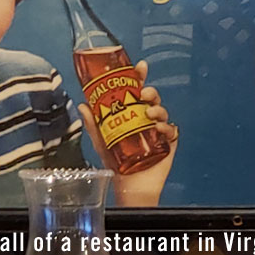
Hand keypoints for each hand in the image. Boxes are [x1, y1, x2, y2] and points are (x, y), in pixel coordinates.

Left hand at [78, 60, 178, 206]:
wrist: (129, 186)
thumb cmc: (116, 164)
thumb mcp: (101, 142)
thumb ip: (93, 125)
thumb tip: (83, 105)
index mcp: (131, 114)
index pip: (136, 90)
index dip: (139, 77)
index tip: (140, 67)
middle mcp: (146, 119)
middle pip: (152, 98)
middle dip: (150, 91)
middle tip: (144, 93)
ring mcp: (158, 130)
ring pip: (163, 111)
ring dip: (158, 108)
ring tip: (150, 113)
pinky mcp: (168, 144)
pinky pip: (172, 131)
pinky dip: (167, 128)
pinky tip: (160, 130)